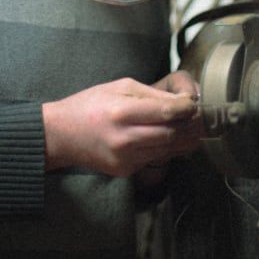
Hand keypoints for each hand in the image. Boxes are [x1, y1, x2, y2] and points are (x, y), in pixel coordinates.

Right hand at [42, 76, 204, 176]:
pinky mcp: (124, 170)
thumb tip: (183, 101)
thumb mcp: (120, 88)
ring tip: (190, 128)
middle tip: (199, 118)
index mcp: (122, 113)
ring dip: (182, 139)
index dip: (187, 108)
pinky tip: (166, 139)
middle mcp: (125, 139)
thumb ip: (153, 94)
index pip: (167, 112)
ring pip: (168, 150)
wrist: (59, 135)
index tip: (194, 104)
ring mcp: (124, 158)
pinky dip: (165, 149)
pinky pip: (154, 159)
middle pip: (172, 134)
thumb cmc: (90, 105)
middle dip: (189, 126)